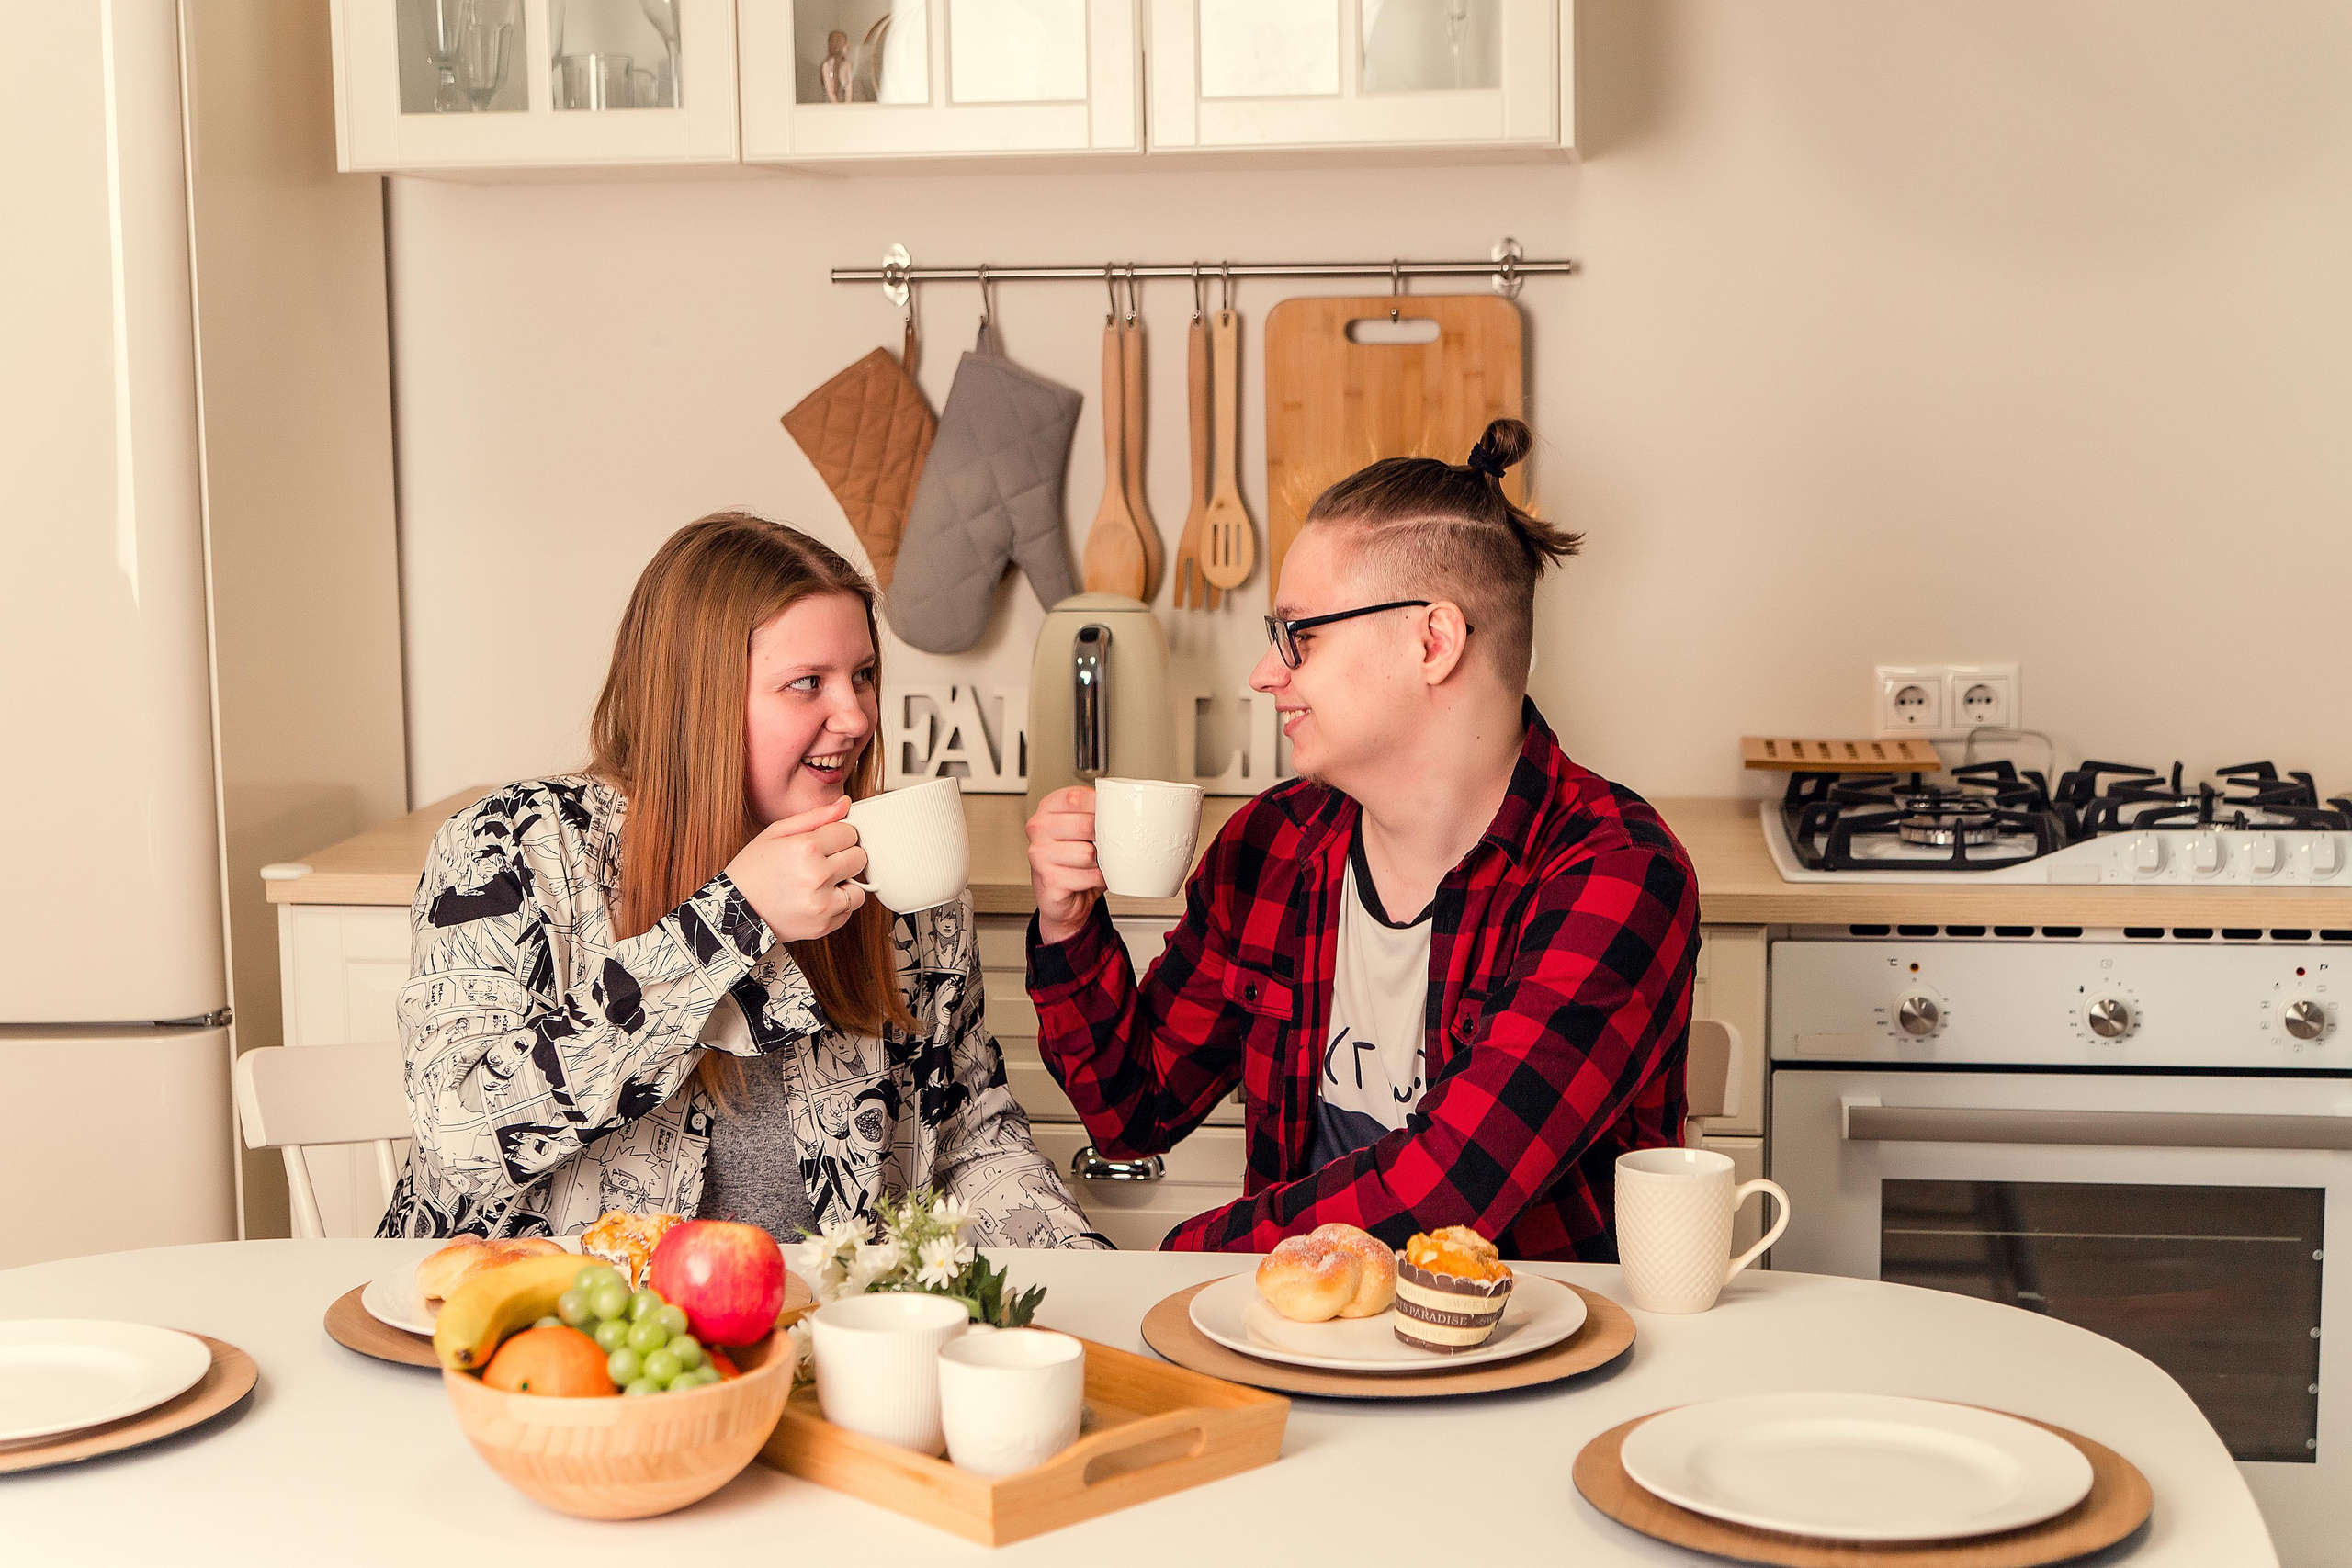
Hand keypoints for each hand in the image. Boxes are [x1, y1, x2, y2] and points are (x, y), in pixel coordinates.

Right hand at [724, 796, 868, 943]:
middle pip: (859, 857)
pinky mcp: (823, 925)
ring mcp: (821, 904)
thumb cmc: (752, 870)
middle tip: (822, 862)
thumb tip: (845, 804)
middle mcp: (817, 876)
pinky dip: (838, 905)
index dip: (838, 836)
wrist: (733, 912)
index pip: (849, 832)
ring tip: (820, 883)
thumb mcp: (775, 833)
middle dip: (845, 856)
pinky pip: (849, 910)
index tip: (825, 842)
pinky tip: (816, 899)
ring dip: (845, 884)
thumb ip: (814, 817)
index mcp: (806, 848)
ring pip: (859, 887)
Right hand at [1026, 786, 1103, 944]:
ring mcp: (1039, 855)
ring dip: (1100, 862)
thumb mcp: (1082, 827)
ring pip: (1088, 853)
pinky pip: (1088, 876)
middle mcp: (1039, 828)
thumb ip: (1096, 813)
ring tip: (1093, 864)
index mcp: (1048, 808)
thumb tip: (1125, 809)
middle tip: (1102, 845)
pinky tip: (1089, 878)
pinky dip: (1097, 879)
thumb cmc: (1073, 858)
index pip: (1077, 797)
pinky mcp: (1049, 879)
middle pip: (1085, 825)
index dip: (1100, 807)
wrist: (1060, 895)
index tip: (1110, 816)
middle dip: (1103, 838)